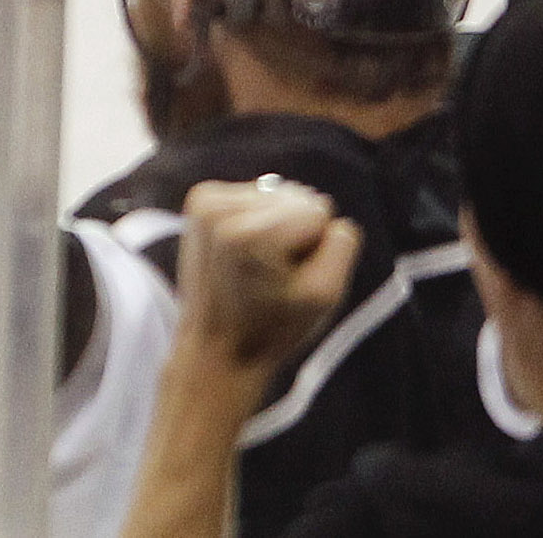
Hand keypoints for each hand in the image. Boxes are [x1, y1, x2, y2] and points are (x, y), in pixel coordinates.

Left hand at [171, 177, 361, 378]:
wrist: (217, 347)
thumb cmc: (272, 328)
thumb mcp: (325, 295)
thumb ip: (342, 245)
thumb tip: (327, 212)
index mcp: (252, 234)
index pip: (319, 210)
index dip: (316, 248)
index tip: (290, 278)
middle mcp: (221, 209)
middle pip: (297, 197)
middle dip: (296, 234)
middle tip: (273, 275)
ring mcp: (206, 201)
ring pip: (276, 195)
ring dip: (276, 228)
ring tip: (257, 267)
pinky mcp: (200, 200)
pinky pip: (253, 196)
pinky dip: (256, 222)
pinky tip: (243, 254)